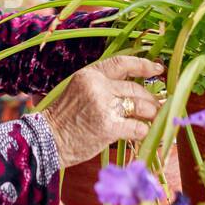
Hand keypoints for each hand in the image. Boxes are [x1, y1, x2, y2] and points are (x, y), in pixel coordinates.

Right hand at [39, 56, 163, 168]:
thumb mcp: (78, 92)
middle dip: (150, 99)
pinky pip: (137, 127)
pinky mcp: (109, 127)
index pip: (122, 63)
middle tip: (158, 106)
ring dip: (151, 115)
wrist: (46, 141)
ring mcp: (104, 106)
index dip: (143, 65)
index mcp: (89, 74)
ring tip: (153, 120)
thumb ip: (102, 87)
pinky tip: (143, 134)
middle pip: (135, 88)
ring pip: (140, 106)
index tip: (157, 68)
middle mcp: (97, 86)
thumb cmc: (63, 120)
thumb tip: (133, 91)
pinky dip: (143, 131)